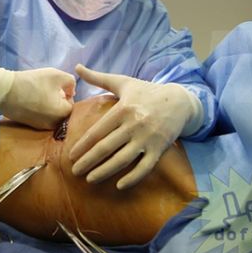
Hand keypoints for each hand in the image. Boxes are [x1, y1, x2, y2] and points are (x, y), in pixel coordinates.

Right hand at [1, 67, 75, 128]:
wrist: (4, 92)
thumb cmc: (32, 82)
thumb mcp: (56, 75)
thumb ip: (71, 82)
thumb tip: (71, 91)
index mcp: (62, 114)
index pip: (72, 103)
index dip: (65, 93)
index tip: (55, 87)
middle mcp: (54, 125)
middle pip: (63, 111)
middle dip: (58, 100)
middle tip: (47, 90)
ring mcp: (42, 127)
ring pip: (53, 115)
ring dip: (50, 105)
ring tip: (39, 94)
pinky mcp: (31, 127)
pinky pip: (43, 118)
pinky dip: (40, 110)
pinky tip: (31, 100)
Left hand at [69, 64, 202, 189]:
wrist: (180, 101)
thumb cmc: (146, 91)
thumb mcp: (123, 82)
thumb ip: (98, 78)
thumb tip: (76, 67)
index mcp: (123, 109)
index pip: (98, 131)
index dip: (83, 145)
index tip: (71, 155)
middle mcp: (134, 124)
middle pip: (106, 147)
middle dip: (88, 161)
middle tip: (74, 171)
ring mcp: (147, 138)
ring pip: (122, 160)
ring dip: (104, 172)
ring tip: (90, 179)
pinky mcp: (159, 149)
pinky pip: (144, 167)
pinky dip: (132, 178)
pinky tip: (119, 185)